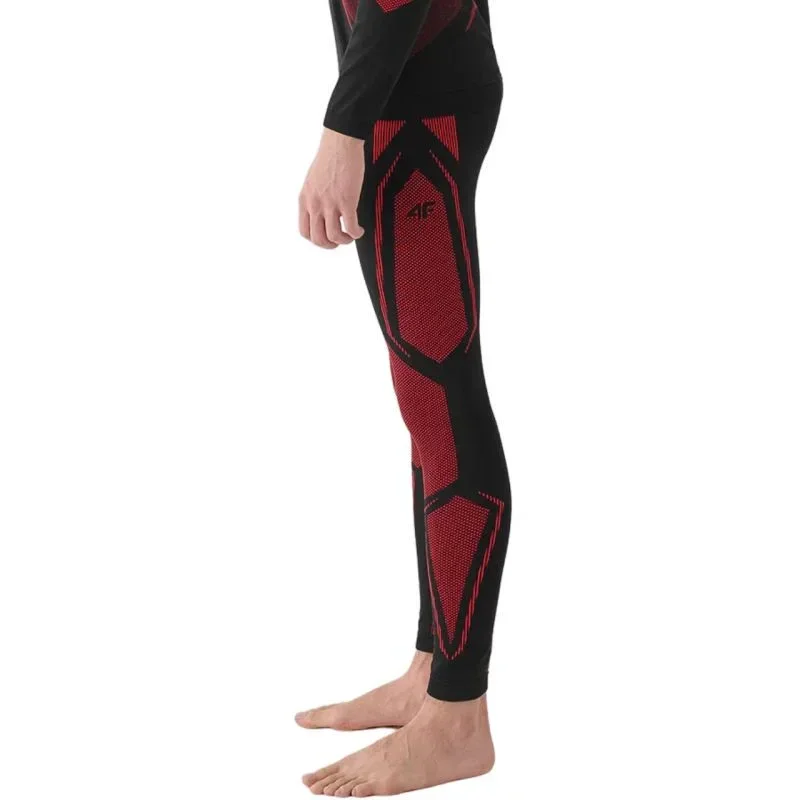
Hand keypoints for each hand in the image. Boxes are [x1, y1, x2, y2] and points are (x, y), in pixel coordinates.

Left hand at [299, 128, 365, 248]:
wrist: (340, 142)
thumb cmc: (330, 158)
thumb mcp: (313, 181)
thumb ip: (315, 199)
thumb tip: (324, 213)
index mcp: (305, 200)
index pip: (304, 232)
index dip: (316, 240)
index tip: (326, 238)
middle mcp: (314, 204)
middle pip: (317, 239)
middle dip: (330, 245)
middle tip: (340, 241)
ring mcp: (330, 203)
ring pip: (334, 237)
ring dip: (345, 241)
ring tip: (351, 235)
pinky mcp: (346, 201)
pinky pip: (350, 227)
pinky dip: (356, 233)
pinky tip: (360, 230)